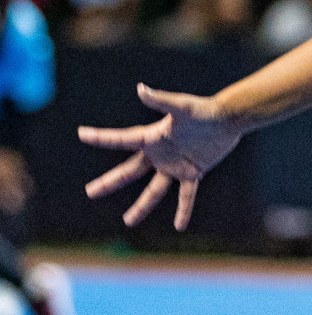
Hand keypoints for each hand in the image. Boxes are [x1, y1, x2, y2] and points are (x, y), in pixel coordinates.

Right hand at [80, 84, 242, 230]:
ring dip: (142, 206)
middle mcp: (159, 154)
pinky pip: (186, 195)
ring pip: (154, 190)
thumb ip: (161, 100)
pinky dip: (183, 210)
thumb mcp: (182, 106)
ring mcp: (175, 166)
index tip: (81, 133)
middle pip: (130, 172)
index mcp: (153, 138)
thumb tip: (141, 88)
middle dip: (110, 182)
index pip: (121, 139)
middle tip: (90, 191)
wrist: (228, 119)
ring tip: (128, 221)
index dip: (102, 137)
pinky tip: (179, 226)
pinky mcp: (193, 172)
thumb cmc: (204, 110)